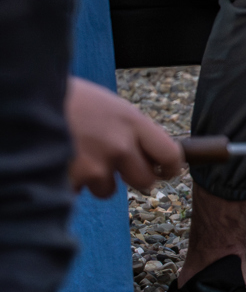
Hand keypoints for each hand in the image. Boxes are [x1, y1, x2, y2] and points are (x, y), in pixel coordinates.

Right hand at [66, 78, 182, 196]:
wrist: (28, 99)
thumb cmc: (66, 99)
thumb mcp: (107, 106)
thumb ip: (127, 129)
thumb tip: (143, 152)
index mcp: (131, 121)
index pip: (169, 153)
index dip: (170, 167)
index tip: (166, 171)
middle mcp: (119, 145)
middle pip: (145, 180)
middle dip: (134, 178)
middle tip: (119, 170)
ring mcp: (95, 165)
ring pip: (107, 189)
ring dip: (95, 181)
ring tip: (76, 157)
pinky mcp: (72, 180)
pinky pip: (78, 192)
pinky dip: (70, 184)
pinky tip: (59, 163)